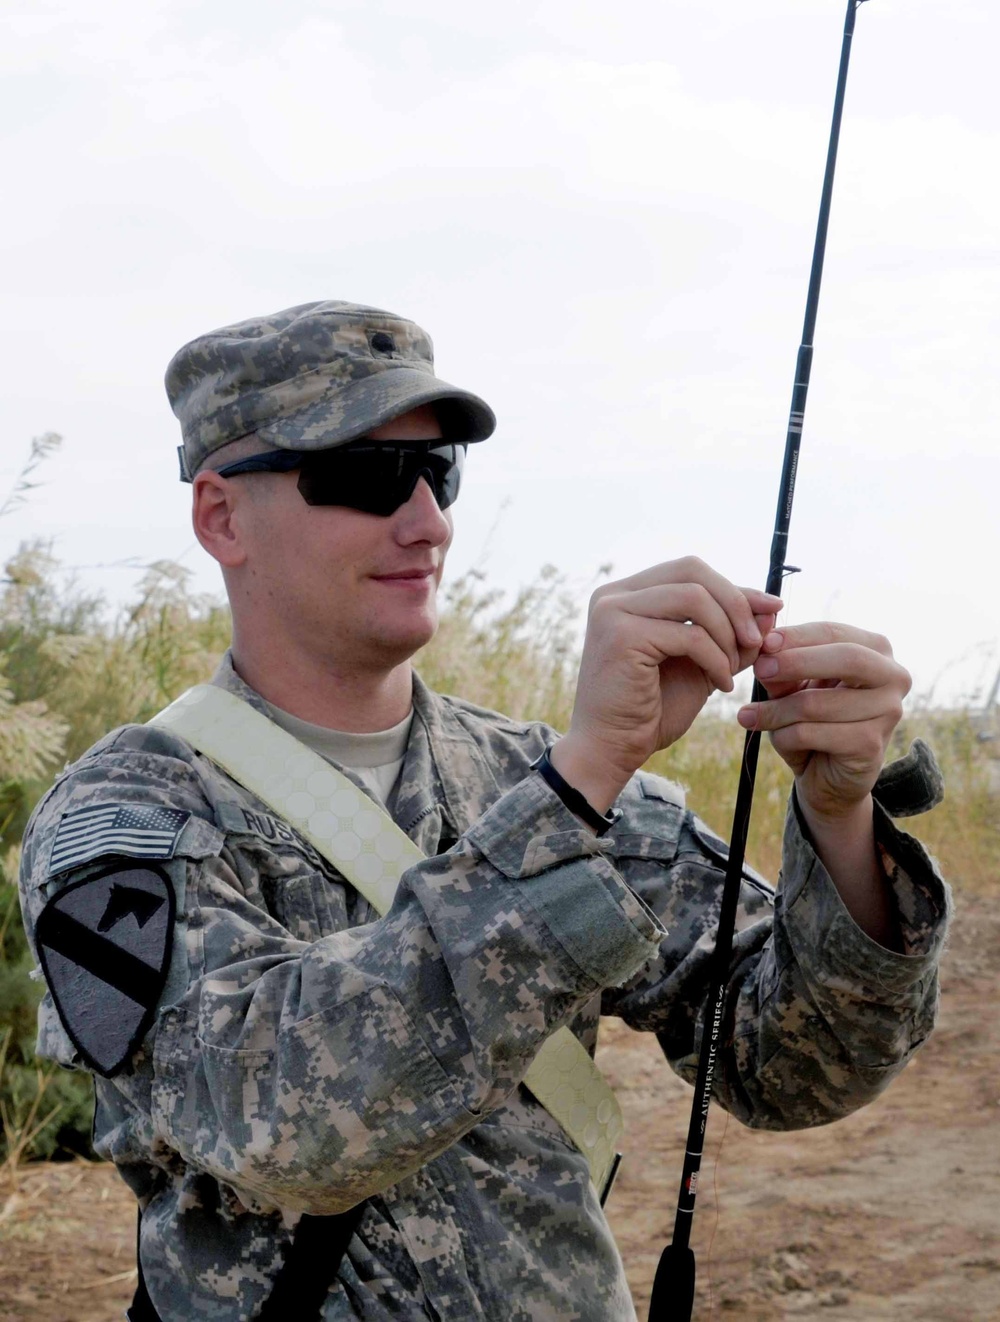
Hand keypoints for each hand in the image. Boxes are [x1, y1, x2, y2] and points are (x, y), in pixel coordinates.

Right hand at [552, 558, 781, 811]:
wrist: (611, 750)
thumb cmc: (651, 710)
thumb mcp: (700, 663)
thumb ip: (729, 634)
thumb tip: (770, 608)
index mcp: (627, 594)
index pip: (689, 570)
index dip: (735, 588)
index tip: (772, 609)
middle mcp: (613, 595)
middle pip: (692, 571)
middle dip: (735, 603)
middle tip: (758, 641)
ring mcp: (613, 612)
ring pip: (694, 598)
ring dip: (726, 634)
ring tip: (733, 669)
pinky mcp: (621, 637)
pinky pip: (689, 636)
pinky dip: (716, 660)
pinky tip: (721, 684)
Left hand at [738, 622, 911, 821]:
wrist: (829, 774)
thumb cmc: (812, 718)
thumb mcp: (793, 685)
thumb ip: (780, 662)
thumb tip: (764, 637)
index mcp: (876, 650)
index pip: (834, 632)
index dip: (797, 636)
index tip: (764, 643)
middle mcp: (893, 676)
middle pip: (846, 658)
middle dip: (796, 662)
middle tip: (759, 669)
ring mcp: (888, 711)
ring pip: (818, 703)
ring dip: (777, 710)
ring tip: (749, 715)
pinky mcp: (872, 744)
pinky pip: (814, 734)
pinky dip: (785, 736)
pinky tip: (777, 739)